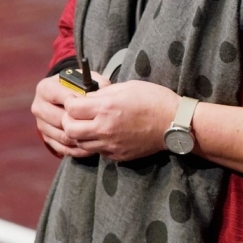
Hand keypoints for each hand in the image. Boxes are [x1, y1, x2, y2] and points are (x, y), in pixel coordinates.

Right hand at [31, 70, 110, 156]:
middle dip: (78, 121)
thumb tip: (104, 89)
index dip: (74, 100)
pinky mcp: (46, 138)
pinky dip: (77, 148)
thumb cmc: (77, 87)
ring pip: (62, 135)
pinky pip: (62, 148)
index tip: (89, 104)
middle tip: (94, 123)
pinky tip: (90, 144)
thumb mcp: (84, 80)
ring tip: (95, 135)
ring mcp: (41, 124)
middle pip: (59, 119)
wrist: (65, 99)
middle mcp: (39, 106)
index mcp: (45, 88)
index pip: (57, 95)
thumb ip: (93, 82)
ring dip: (79, 137)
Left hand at [61, 80, 178, 160]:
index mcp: (106, 108)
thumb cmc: (153, 99)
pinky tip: (105, 133)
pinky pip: (98, 151)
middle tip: (76, 114)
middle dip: (69, 120)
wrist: (174, 122)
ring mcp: (111, 145)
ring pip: (81, 144)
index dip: (70, 103)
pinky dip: (96, 143)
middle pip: (70, 130)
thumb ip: (103, 93)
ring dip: (81, 133)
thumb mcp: (127, 87)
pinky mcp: (118, 155)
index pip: (71, 109)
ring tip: (89, 124)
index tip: (75, 100)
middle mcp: (105, 129)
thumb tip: (87, 97)